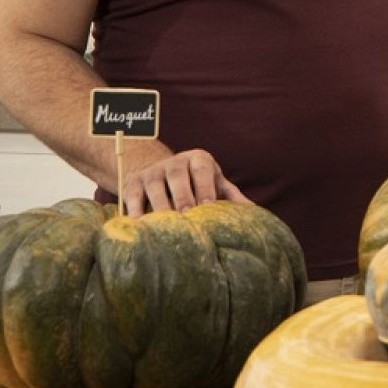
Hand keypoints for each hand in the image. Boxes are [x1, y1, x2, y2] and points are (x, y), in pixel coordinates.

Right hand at [122, 147, 252, 216]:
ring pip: (155, 187)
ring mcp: (152, 172)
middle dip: (183, 197)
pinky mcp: (132, 183)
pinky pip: (132, 197)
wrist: (161, 172)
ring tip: (166, 226)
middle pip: (178, 177)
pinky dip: (135, 212)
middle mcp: (174, 162)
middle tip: (187, 217)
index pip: (202, 170)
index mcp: (198, 159)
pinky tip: (142, 228)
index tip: (207, 207)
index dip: (205, 187)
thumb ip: (231, 197)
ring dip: (160, 206)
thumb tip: (255, 214)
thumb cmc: (196, 183)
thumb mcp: (215, 183)